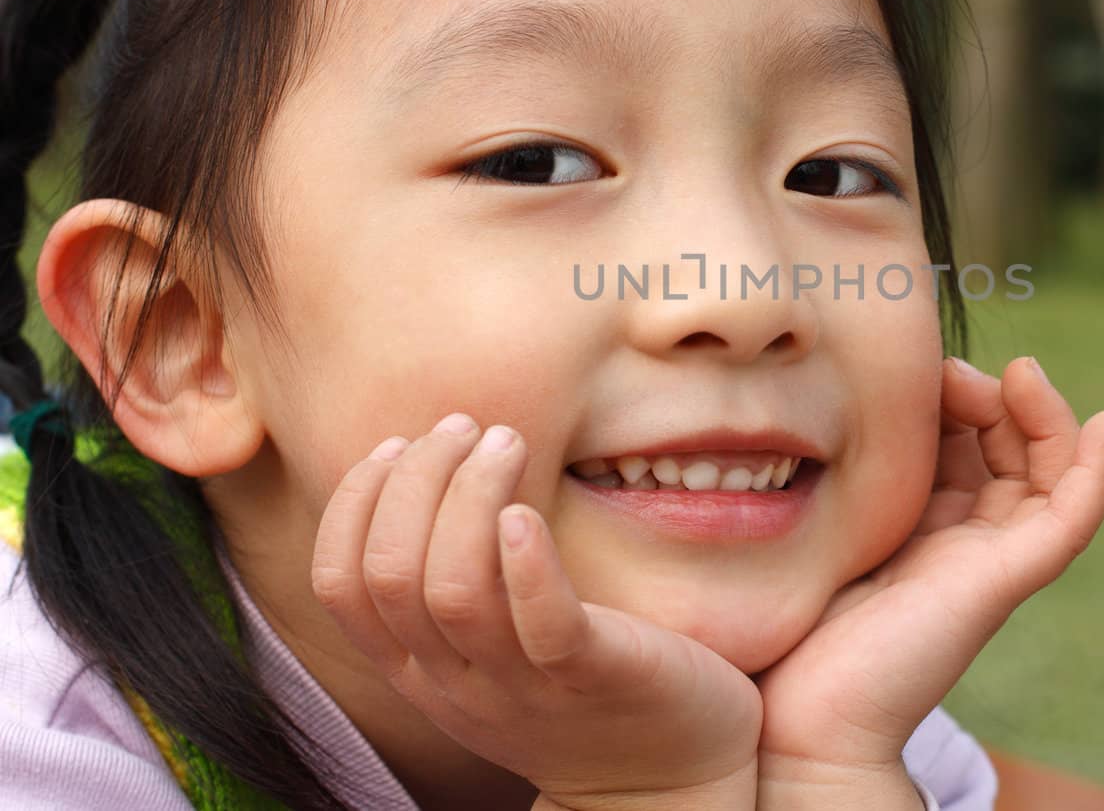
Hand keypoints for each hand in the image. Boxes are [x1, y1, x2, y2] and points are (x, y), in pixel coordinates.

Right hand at [311, 414, 762, 810]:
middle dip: (416, 480)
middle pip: (392, 574)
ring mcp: (523, 687)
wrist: (664, 780)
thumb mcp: (492, 643)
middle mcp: (455, 683)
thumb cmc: (577, 685)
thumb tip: (425, 472)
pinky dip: (527, 564)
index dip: (356, 501)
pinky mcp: (594, 678)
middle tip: (466, 427)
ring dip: (471, 497)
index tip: (399, 443)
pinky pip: (544, 626)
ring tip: (506, 442)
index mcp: (419, 669)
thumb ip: (453, 580)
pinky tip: (527, 515)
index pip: (341, 583)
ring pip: (455, 592)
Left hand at [751, 356, 1103, 800]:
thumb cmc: (792, 628)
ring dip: (1047, 417)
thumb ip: (846, 476)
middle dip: (998, 396)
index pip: (968, 440)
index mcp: (923, 525)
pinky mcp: (1004, 581)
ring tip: (1025, 375)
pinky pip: (1069, 520)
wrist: (799, 720)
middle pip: (1014, 450)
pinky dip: (1095, 471)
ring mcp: (991, 561)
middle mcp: (966, 540)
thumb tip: (844, 407)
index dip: (957, 393)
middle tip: (955, 372)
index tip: (924, 369)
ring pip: (1051, 474)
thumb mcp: (822, 523)